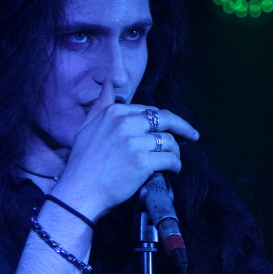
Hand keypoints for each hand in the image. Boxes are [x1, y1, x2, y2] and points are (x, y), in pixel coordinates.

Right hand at [52, 81, 198, 220]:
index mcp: (114, 113)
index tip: (172, 126)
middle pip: (165, 120)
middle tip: (192, 136)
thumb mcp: (86, 127)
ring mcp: (135, 143)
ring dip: (176, 152)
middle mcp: (126, 123)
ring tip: (174, 160)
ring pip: (170, 141)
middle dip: (183, 128)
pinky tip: (173, 170)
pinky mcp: (143, 162)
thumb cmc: (82, 162)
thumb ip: (100, 104)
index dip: (163, 119)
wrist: (80, 190)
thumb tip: (109, 83)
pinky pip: (170, 159)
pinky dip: (176, 165)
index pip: (149, 110)